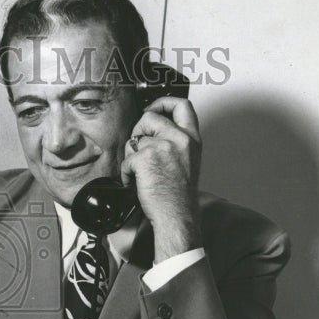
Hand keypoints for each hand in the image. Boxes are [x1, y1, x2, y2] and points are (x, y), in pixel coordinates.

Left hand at [120, 96, 202, 261]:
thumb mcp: (187, 160)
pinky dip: (126, 174)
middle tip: (140, 150)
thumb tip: (150, 130)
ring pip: (134, 140)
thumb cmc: (178, 195)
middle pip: (150, 117)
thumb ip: (175, 141)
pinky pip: (126, 159)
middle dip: (138, 131)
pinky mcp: (145, 158)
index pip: (182, 105)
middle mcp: (180, 139)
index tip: (154, 109)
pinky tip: (137, 184)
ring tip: (143, 174)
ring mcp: (163, 147)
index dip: (164, 102)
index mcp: (192, 139)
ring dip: (132, 157)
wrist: (176, 216)